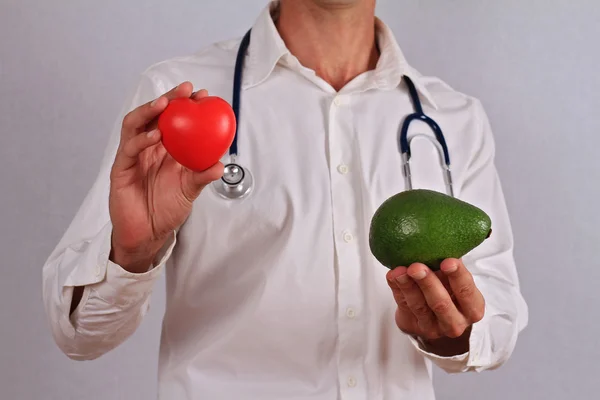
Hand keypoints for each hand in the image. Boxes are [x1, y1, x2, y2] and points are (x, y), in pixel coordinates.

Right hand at [109, 82, 223, 271]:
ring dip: (149, 111)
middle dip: (169, 98)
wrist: (147, 233)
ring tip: (165, 103)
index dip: (185, 105)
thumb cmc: (166, 209)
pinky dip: (141, 140)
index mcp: (165, 149)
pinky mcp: (120, 169)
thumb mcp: (189, 191)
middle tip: (185, 90)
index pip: (173, 120)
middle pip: (153, 115)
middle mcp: (147, 147)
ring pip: (135, 125)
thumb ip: (202, 176)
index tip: (202, 95)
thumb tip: (221, 165)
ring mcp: (133, 156)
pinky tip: (155, 136)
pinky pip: (129, 149)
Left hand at [387, 259, 484, 354]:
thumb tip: (444, 237)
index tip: (448, 262)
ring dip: (407, 285)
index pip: (466, 291)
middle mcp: (455, 322)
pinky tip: (393, 276)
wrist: (433, 317)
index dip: (458, 276)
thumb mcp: (455, 280)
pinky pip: (403, 305)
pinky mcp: (413, 326)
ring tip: (399, 270)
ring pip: (418, 306)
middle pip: (441, 303)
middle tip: (416, 267)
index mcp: (472, 308)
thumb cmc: (448, 291)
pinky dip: (396, 289)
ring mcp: (433, 328)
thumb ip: (451, 264)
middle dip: (428, 283)